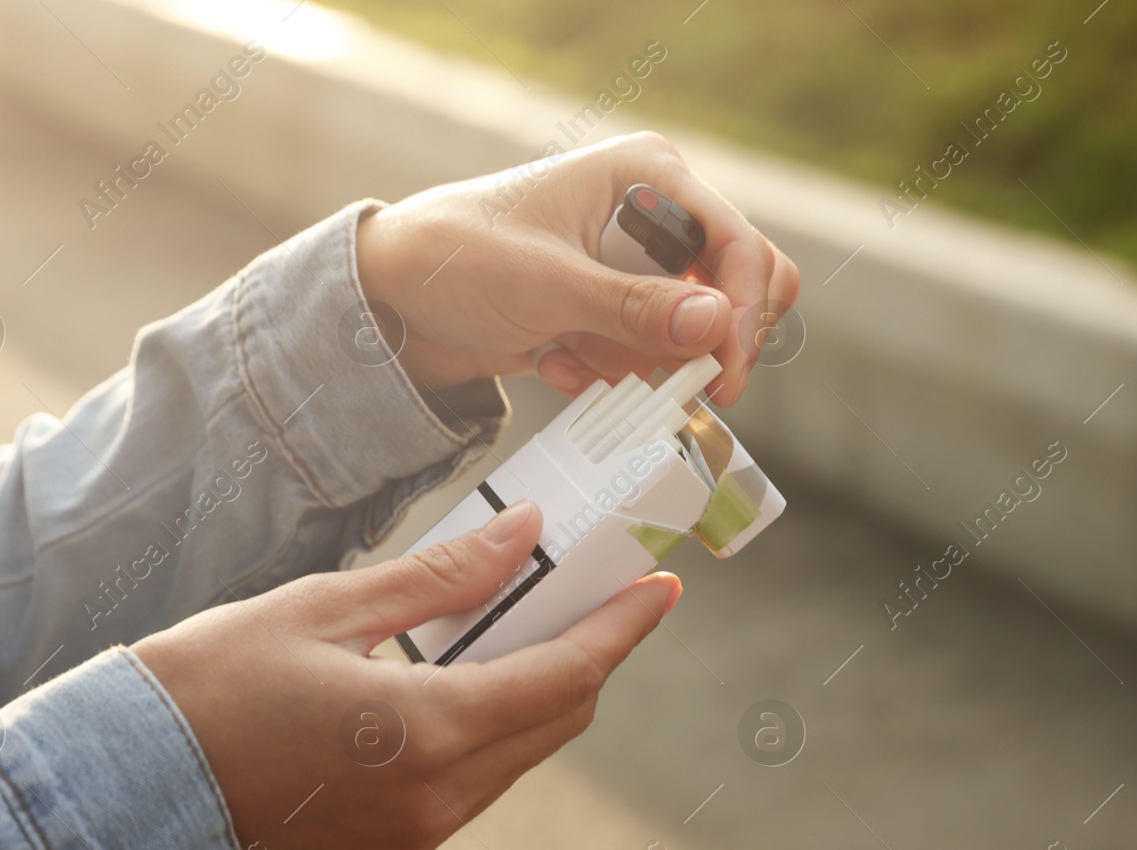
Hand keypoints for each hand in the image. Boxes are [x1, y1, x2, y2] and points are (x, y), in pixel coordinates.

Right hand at [131, 501, 680, 849]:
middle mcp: (436, 800)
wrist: (131, 782)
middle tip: (591, 589)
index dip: (620, 629)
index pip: (563, 676)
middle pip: (555, 720)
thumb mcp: (329, 607)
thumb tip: (525, 536)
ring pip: (518, 755)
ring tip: (523, 621)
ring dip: (536, 690)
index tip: (660, 587)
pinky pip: (473, 784)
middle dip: (585, 652)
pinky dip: (488, 727)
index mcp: (426, 732)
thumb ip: (441, 579)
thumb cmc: (212, 681)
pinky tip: (463, 677)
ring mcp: (415, 836)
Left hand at [355, 131, 800, 405]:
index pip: (737, 242)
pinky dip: (607, 371)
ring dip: (634, 363)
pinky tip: (553, 359)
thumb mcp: (545, 285)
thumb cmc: (454, 260)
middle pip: (735, 288)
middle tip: (673, 387)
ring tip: (568, 356)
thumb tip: (716, 324)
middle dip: (698, 345)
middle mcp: (653, 213)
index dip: (743, 312)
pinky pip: (649, 355)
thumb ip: (631, 308)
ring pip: (692, 334)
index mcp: (647, 175)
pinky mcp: (615, 308)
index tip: (725, 376)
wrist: (392, 299)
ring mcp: (635, 264)